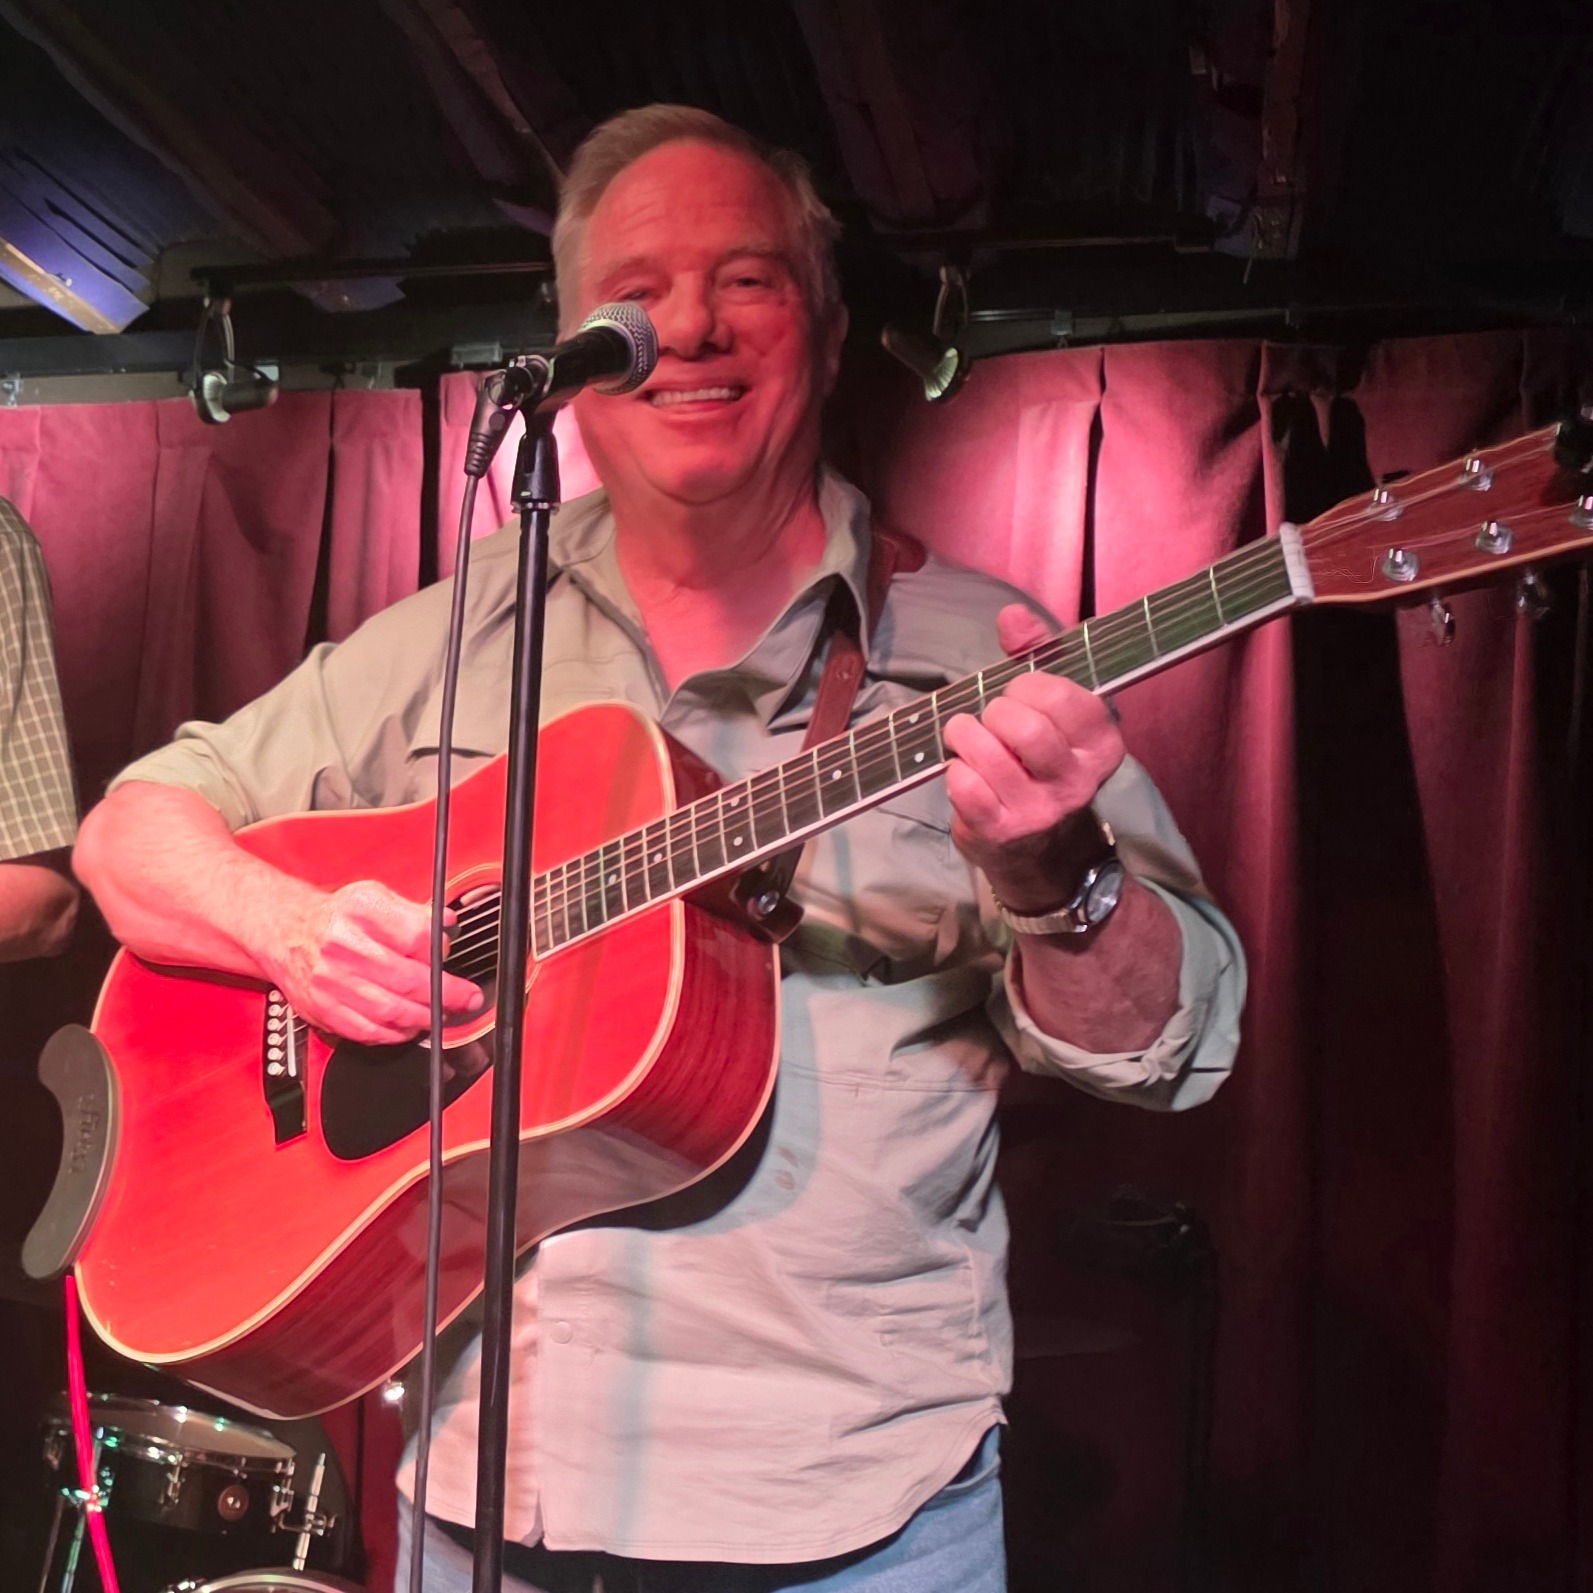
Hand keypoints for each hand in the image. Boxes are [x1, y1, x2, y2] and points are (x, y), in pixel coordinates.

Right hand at [263, 879, 484, 1044]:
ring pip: (389, 1010)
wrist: (285, 930)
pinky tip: (408, 1027)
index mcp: (361, 910)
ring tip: (440, 1015)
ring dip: (423, 1018)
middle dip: (445, 994)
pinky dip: (393, 1034)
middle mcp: (343, 945)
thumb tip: (447, 923)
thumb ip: (414, 912)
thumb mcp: (376, 896)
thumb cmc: (337, 916)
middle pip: (406, 978)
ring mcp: (330, 980)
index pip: (415, 936)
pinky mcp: (321, 1008)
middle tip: (465, 999)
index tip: (452, 960)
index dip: (441, 952)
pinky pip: (365, 1031)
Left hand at [943, 604, 1125, 910]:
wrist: (1042, 853)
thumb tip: (1011, 616)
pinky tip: (964, 772)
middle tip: (992, 719)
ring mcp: (1040, 810)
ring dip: (965, 735)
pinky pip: (963, 783)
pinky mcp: (1001, 832)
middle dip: (994, 711)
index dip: (1028, 685)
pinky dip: (954, 769)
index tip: (1020, 693)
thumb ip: (1036, 654)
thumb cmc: (1041, 764)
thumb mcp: (1053, 708)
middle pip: (1023, 725)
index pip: (1061, 695)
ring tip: (967, 739)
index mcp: (1102, 744)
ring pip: (987, 751)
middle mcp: (1078, 781)